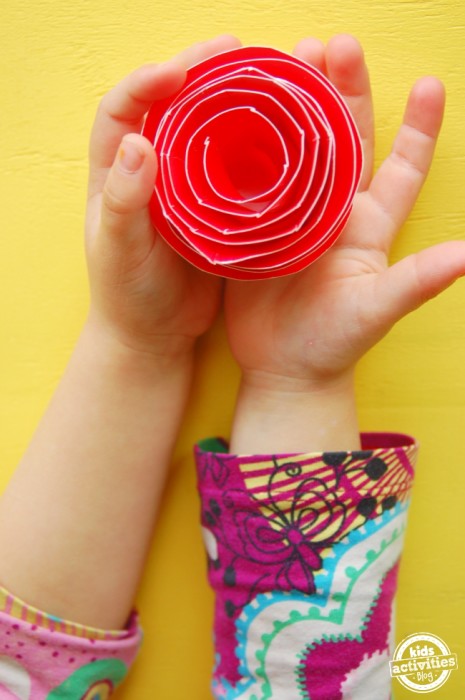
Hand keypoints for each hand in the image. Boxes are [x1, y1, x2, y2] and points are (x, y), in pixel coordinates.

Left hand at [85, 35, 240, 357]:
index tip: (177, 71)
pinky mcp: (214, 206)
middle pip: (168, 106)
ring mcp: (184, 186)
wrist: (155, 334)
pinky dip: (251, 142)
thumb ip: (126, 202)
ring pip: (204, 129)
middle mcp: (150, 171)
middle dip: (196, 71)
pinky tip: (276, 129)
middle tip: (233, 49)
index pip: (122, 110)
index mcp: (116, 173)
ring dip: (229, 99)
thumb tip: (139, 142)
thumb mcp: (121, 252)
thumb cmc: (128, 296)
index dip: (146, 82)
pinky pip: (232, 163)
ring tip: (262, 75)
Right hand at [224, 34, 464, 392]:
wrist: (285, 369)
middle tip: (335, 45)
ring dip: (294, 106)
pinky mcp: (255, 227)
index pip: (401, 166)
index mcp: (368, 224)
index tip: (431, 84)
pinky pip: (251, 179)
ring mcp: (292, 216)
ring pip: (296, 149)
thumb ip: (419, 280)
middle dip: (345, 91)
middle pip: (345, 140)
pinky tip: (236, 115)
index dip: (418, 127)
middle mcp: (333, 211)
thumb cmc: (335, 343)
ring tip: (288, 60)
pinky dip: (246, 147)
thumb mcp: (379, 309)